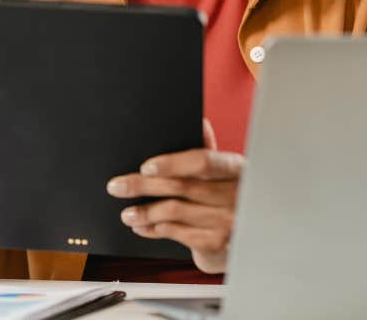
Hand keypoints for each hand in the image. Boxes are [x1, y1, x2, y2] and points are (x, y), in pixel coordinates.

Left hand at [105, 119, 244, 273]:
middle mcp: (235, 194)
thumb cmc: (230, 199)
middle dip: (143, 186)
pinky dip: (154, 229)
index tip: (145, 167)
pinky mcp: (216, 244)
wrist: (249, 240)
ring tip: (126, 212)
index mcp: (237, 169)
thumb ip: (208, 151)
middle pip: (181, 186)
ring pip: (174, 212)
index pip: (204, 161)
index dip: (173, 163)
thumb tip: (200, 122)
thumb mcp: (225, 174)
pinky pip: (176, 233)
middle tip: (117, 186)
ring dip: (145, 212)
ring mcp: (227, 221)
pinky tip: (142, 226)